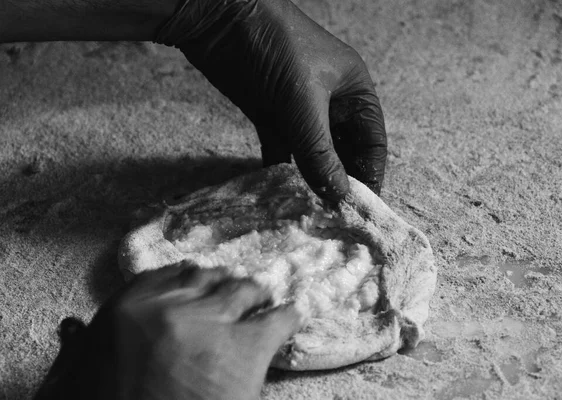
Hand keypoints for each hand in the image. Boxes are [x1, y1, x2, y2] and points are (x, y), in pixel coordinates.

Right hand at [35, 261, 301, 399]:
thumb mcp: (76, 376)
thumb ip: (79, 346)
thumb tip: (71, 328)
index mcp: (128, 308)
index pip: (168, 277)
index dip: (190, 282)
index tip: (200, 282)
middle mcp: (171, 306)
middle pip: (208, 280)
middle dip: (222, 286)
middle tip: (237, 291)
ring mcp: (209, 322)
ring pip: (243, 291)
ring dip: (253, 296)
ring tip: (263, 300)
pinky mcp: (244, 347)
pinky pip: (276, 320)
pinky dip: (286, 317)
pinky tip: (290, 316)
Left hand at [155, 0, 387, 200]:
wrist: (220, 20)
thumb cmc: (275, 50)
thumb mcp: (304, 106)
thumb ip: (321, 154)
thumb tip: (339, 196)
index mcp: (355, 93)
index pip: (371, 143)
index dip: (370, 175)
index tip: (361, 209)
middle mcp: (332, 104)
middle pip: (343, 152)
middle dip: (339, 182)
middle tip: (332, 217)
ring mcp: (300, 111)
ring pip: (312, 155)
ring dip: (310, 180)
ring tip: (309, 212)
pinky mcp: (271, 116)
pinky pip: (282, 151)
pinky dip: (282, 171)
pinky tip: (281, 195)